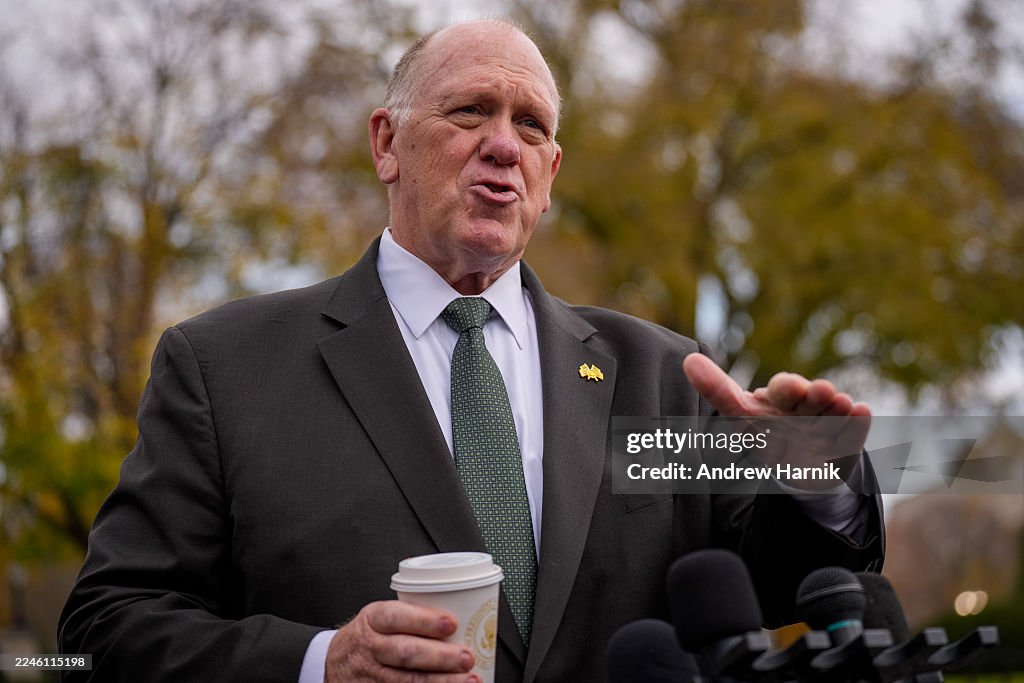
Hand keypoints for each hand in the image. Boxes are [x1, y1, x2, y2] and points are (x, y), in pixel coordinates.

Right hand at [325, 600, 479, 682]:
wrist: (332, 663)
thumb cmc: (369, 636)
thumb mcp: (379, 618)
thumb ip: (411, 617)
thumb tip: (463, 614)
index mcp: (372, 620)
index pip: (395, 617)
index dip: (424, 620)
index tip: (451, 623)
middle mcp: (370, 647)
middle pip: (405, 652)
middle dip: (440, 656)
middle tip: (467, 657)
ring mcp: (371, 675)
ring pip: (407, 681)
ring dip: (441, 682)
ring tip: (469, 680)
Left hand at [682, 354, 870, 489]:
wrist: (798, 464)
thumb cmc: (766, 432)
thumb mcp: (740, 414)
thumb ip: (716, 389)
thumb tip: (688, 360)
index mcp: (781, 397)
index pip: (784, 388)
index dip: (787, 388)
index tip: (792, 388)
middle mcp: (808, 405)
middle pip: (813, 396)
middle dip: (816, 394)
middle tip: (821, 392)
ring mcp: (830, 422)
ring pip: (835, 411)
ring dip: (837, 408)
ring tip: (842, 403)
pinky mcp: (847, 442)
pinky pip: (855, 432)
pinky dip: (859, 425)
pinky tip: (863, 412)